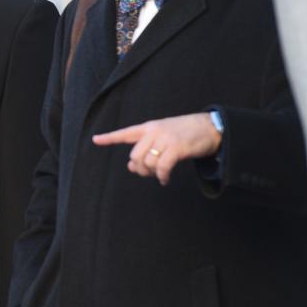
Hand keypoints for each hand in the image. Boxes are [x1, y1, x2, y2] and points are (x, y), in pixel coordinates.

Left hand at [92, 113, 220, 185]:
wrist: (210, 127)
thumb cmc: (187, 133)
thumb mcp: (165, 135)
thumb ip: (148, 148)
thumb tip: (131, 166)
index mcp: (149, 127)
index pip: (126, 133)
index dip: (110, 137)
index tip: (95, 139)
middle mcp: (154, 131)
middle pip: (135, 156)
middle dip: (139, 169)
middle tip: (148, 174)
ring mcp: (165, 138)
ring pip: (148, 163)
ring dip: (152, 174)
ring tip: (160, 176)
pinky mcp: (176, 147)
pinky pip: (162, 167)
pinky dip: (162, 176)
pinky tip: (165, 179)